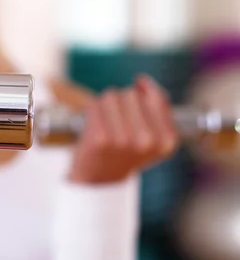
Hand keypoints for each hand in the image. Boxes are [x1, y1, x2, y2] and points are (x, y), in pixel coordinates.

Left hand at [53, 76, 179, 183]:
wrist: (99, 178)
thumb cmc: (125, 150)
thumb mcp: (153, 133)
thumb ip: (156, 104)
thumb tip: (142, 80)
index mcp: (167, 141)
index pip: (155, 96)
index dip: (142, 98)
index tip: (133, 117)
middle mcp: (147, 141)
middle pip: (131, 94)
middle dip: (122, 103)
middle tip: (117, 125)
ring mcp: (123, 140)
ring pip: (112, 96)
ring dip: (106, 106)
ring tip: (107, 126)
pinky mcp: (100, 138)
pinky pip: (95, 104)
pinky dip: (93, 110)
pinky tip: (95, 127)